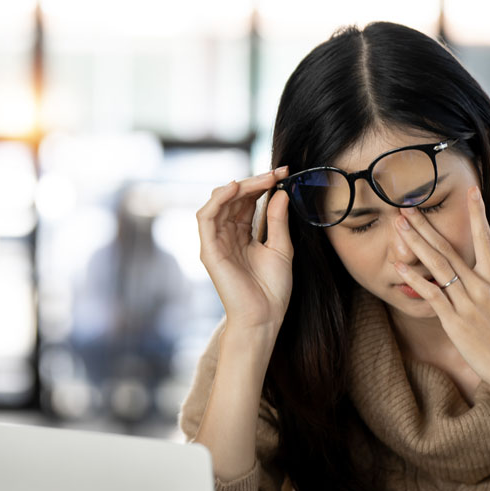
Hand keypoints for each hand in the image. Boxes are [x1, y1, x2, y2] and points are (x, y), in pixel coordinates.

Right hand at [196, 167, 292, 331]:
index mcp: (243, 235)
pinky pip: (206, 217)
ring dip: (239, 186)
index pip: (248, 202)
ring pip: (219, 202)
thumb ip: (278, 220)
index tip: (283, 174)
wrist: (264, 317)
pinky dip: (218, 199)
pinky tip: (234, 188)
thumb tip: (280, 193)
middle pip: (234, 198)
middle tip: (276, 173)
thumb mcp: (281, 248)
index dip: (263, 185)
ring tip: (261, 179)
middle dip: (254, 182)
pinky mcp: (209, 250)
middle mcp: (227, 235)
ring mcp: (216, 242)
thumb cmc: (272, 289)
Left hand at [392, 186, 489, 404]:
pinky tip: (400, 266)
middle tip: (408, 206)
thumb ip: (488, 293)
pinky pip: (433, 295)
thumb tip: (480, 284)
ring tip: (399, 225)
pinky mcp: (457, 322)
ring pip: (438, 266)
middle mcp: (483, 287)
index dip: (478, 214)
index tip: (472, 190)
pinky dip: (415, 279)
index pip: (485, 239)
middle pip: (450, 248)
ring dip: (416, 243)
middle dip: (427, 226)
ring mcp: (469, 303)